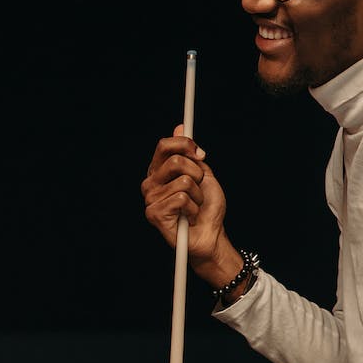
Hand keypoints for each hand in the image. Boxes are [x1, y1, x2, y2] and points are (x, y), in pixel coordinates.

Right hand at [141, 125, 234, 284]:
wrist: (211, 235)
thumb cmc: (207, 208)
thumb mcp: (203, 175)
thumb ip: (190, 153)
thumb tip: (180, 127)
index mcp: (159, 171)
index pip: (165, 145)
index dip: (185, 145)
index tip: (201, 155)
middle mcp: (151, 182)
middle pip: (175, 160)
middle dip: (196, 173)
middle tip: (199, 187)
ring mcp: (150, 198)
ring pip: (183, 180)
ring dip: (198, 194)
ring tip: (194, 206)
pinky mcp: (154, 213)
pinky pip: (182, 198)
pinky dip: (194, 208)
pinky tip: (190, 216)